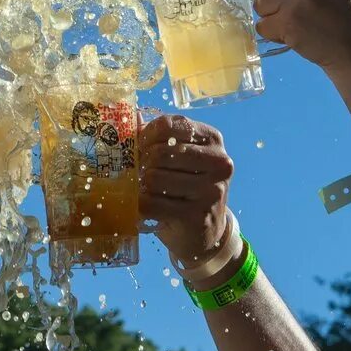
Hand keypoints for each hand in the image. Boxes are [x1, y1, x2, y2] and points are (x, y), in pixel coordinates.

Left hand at [137, 115, 235, 270]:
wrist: (208, 232)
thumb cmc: (188, 187)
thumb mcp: (181, 158)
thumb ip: (159, 137)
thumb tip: (132, 117)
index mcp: (212, 138)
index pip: (169, 125)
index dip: (146, 135)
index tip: (141, 148)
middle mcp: (219, 162)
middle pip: (160, 153)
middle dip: (143, 164)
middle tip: (141, 173)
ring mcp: (211, 190)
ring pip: (154, 179)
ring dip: (142, 187)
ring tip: (146, 190)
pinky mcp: (197, 215)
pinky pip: (152, 204)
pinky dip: (141, 206)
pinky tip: (146, 207)